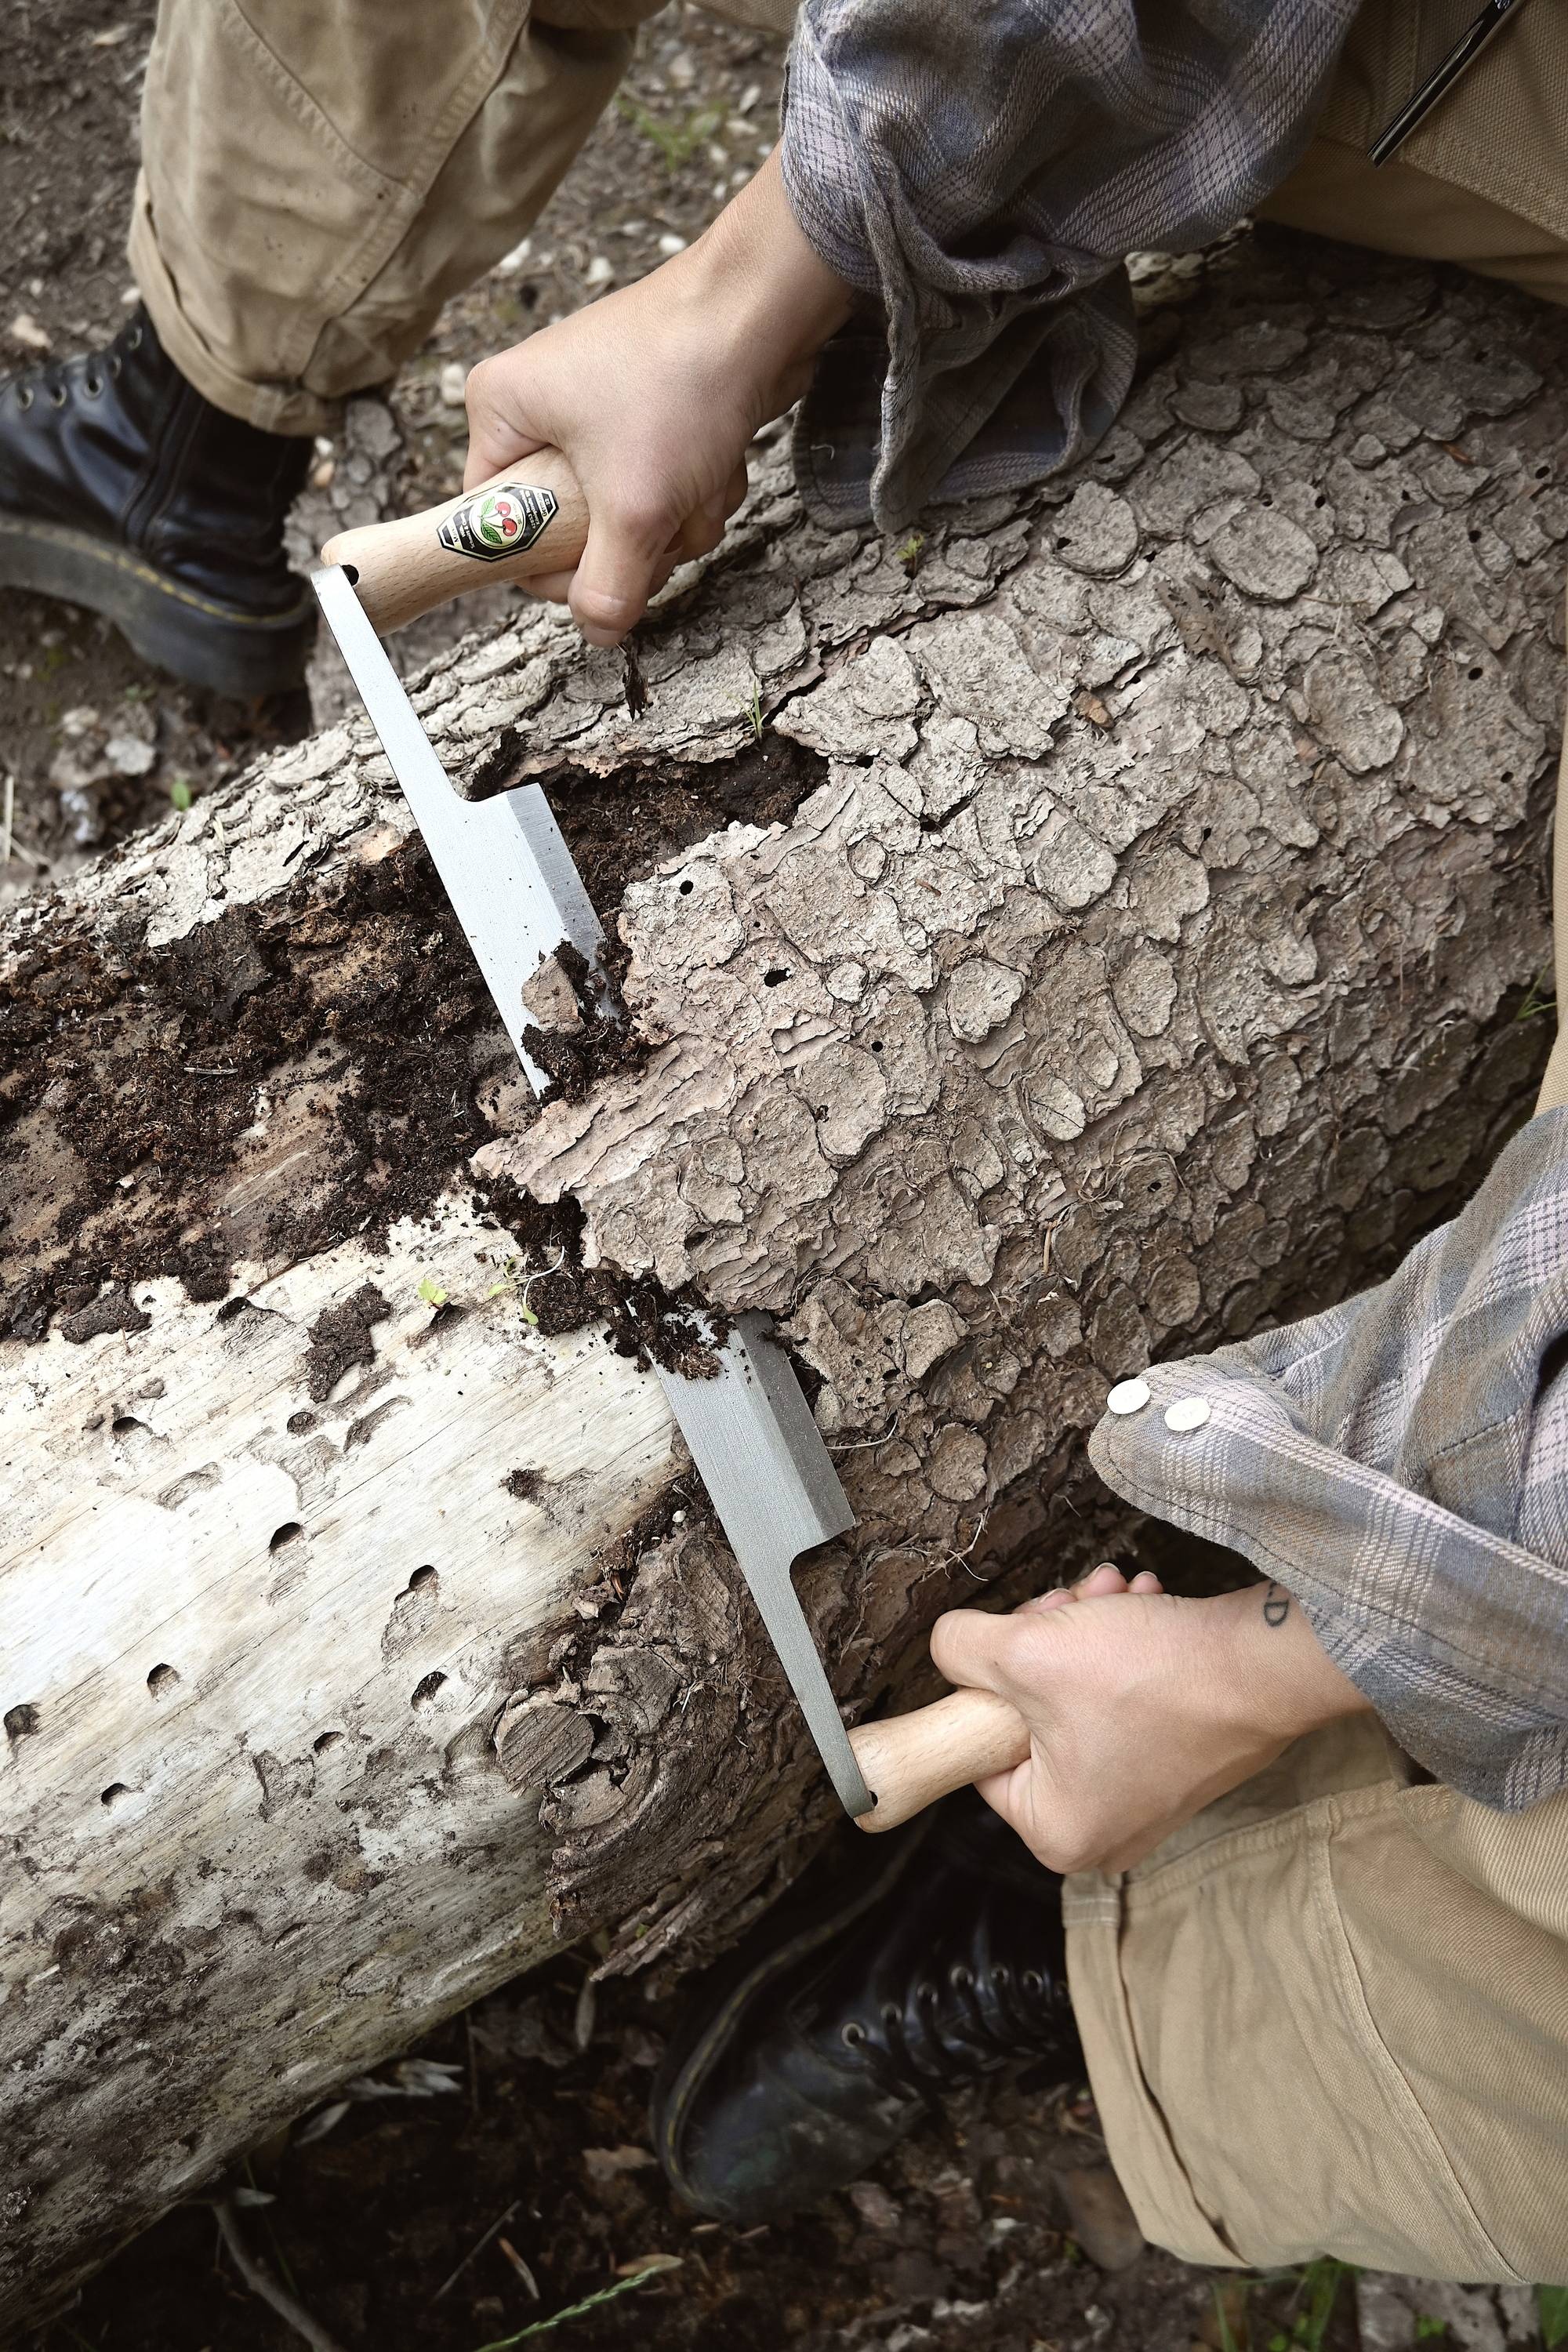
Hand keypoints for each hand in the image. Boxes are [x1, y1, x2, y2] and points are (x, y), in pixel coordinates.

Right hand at [462, 149, 852, 645]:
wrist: (763, 309)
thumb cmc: (681, 381)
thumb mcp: (633, 508)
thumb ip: (606, 587)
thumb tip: (597, 633)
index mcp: (502, 411)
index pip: (499, 525)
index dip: (550, 565)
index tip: (595, 570)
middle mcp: (541, 404)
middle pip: (572, 527)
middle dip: (635, 537)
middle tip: (661, 515)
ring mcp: (600, 406)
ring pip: (628, 513)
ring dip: (677, 516)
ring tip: (699, 475)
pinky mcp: (653, 410)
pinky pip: (664, 484)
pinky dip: (699, 486)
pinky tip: (721, 456)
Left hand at [929, 1565, 1371, 1874]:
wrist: (1262, 1664)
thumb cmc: (1151, 1675)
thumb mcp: (1023, 1650)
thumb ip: (959, 1650)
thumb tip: (948, 1648)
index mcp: (1057, 1832)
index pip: (984, 1748)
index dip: (995, 1677)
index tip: (1025, 1632)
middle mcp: (1105, 1829)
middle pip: (1033, 1716)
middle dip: (1048, 1642)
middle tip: (1071, 1603)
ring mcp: (1149, 1796)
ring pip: (1079, 1696)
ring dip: (1089, 1632)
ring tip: (1115, 1591)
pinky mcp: (1181, 1758)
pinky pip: (1127, 1699)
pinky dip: (1128, 1646)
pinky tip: (1143, 1602)